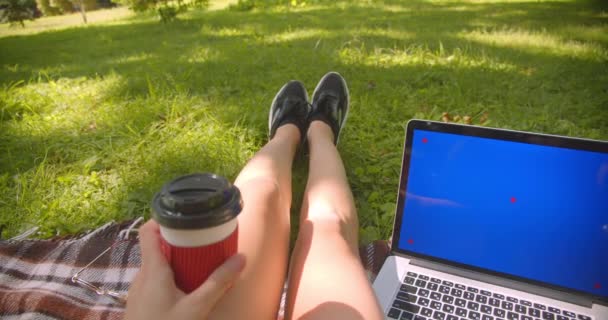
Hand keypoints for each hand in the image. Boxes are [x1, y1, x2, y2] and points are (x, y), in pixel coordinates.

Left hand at [125, 220, 244, 319]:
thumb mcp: (197, 308)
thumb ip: (218, 283)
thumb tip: (241, 258)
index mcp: (152, 271)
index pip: (147, 231)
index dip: (163, 220)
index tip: (184, 219)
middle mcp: (141, 277)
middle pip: (155, 248)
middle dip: (178, 243)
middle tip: (201, 242)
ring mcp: (137, 292)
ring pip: (154, 266)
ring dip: (174, 262)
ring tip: (197, 266)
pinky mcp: (139, 305)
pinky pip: (153, 282)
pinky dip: (168, 278)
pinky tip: (185, 291)